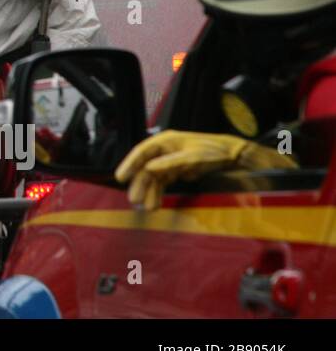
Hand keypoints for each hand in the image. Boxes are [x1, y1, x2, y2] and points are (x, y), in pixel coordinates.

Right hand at [115, 130, 296, 210]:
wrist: (230, 155)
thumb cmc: (212, 151)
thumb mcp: (192, 157)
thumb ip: (170, 163)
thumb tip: (149, 168)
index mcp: (164, 141)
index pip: (142, 152)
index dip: (129, 164)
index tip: (120, 178)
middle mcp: (163, 151)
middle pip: (145, 168)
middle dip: (139, 184)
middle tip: (134, 200)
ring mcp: (168, 161)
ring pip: (152, 178)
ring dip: (149, 192)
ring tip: (147, 208)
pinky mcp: (175, 170)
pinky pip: (162, 183)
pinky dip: (158, 193)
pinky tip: (155, 205)